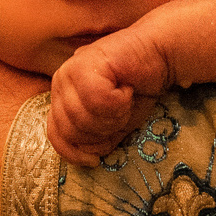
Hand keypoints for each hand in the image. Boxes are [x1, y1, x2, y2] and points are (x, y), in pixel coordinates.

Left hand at [47, 33, 165, 162]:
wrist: (159, 55)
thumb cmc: (138, 89)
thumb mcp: (113, 125)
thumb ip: (95, 141)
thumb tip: (85, 155)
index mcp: (61, 98)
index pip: (56, 135)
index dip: (76, 152)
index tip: (95, 160)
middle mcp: (60, 82)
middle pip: (71, 130)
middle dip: (103, 131)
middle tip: (122, 112)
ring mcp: (70, 70)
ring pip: (83, 118)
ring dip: (114, 116)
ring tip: (125, 98)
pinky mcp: (85, 63)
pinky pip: (97, 101)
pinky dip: (119, 101)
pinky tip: (127, 87)